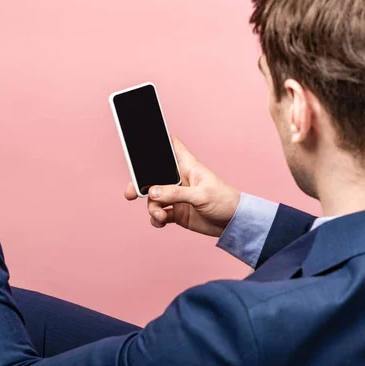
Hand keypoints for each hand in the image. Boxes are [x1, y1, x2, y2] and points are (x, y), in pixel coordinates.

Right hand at [125, 137, 240, 236]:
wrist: (233, 224)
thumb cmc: (224, 201)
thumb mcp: (200, 195)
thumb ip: (176, 193)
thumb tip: (153, 193)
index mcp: (187, 166)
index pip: (172, 146)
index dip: (159, 141)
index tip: (141, 142)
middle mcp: (179, 179)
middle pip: (153, 176)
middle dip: (140, 184)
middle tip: (131, 193)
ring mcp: (177, 196)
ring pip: (154, 198)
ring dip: (152, 207)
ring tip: (159, 215)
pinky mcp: (177, 212)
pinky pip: (159, 213)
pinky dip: (156, 218)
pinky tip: (160, 221)